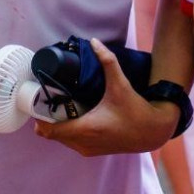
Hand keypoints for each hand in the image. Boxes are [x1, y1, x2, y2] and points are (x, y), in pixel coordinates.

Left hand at [38, 38, 178, 156]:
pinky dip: (67, 132)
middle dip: (47, 118)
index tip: (41, 101)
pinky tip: (73, 116)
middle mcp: (83, 143)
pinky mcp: (93, 151)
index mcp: (86, 129)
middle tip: (49, 99)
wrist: (153, 132)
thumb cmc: (136, 110)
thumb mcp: (120, 84)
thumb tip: (95, 42)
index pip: (49, 130)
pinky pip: (71, 143)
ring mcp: (88, 150)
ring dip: (57, 126)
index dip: (40, 117)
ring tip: (60, 106)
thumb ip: (107, 61)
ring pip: (61, 140)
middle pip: (51, 135)